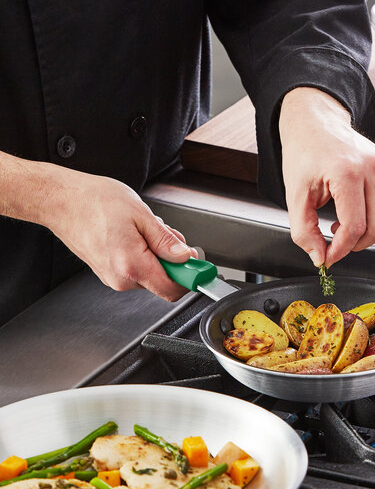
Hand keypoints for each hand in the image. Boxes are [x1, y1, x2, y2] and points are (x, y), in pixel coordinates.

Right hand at [43, 169, 196, 300]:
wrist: (60, 200)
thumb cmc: (93, 202)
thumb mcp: (140, 215)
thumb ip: (166, 241)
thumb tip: (185, 257)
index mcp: (131, 265)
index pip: (173, 289)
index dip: (190, 276)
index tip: (199, 265)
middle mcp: (121, 278)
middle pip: (163, 280)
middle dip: (172, 258)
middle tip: (165, 232)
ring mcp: (112, 277)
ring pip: (151, 273)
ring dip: (157, 253)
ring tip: (142, 228)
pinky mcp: (108, 272)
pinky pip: (136, 268)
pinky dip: (143, 253)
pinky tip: (133, 233)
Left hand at [279, 87, 374, 267]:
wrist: (316, 124)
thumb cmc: (305, 154)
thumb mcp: (295, 195)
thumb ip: (303, 231)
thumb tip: (320, 258)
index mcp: (347, 172)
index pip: (354, 226)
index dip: (340, 250)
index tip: (329, 256)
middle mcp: (374, 168)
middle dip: (358, 243)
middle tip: (339, 238)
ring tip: (353, 224)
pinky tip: (370, 214)